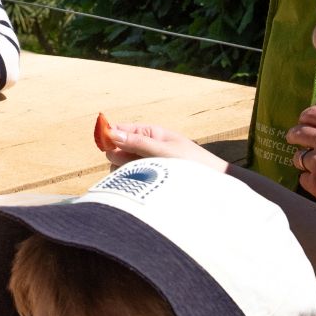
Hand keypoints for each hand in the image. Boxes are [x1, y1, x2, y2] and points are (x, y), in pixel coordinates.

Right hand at [101, 120, 227, 172]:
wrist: (211, 182)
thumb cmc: (192, 161)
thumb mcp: (164, 150)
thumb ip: (138, 143)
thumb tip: (111, 133)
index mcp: (149, 132)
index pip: (120, 130)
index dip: (109, 135)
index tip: (104, 145)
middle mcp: (144, 146)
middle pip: (116, 149)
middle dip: (117, 157)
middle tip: (133, 164)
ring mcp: (144, 163)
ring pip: (119, 166)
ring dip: (124, 171)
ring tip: (143, 178)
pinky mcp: (146, 178)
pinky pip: (128, 178)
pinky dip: (130, 181)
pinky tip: (141, 186)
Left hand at [289, 106, 315, 217]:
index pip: (312, 113)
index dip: (305, 119)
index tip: (304, 123)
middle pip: (298, 132)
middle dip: (295, 137)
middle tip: (295, 141)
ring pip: (298, 157)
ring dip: (304, 161)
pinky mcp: (315, 181)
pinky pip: (304, 178)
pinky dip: (311, 181)